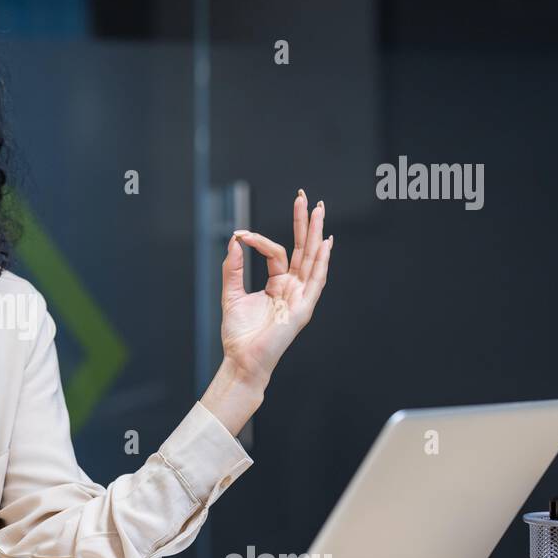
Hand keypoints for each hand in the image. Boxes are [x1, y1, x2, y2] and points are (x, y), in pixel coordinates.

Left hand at [220, 189, 333, 387]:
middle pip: (303, 249)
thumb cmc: (239, 334)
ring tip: (318, 210)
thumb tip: (234, 241)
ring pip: (311, 259)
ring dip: (316, 234)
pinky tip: (326, 244)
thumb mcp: (232, 294)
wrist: (241, 359)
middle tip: (306, 198)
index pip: (277, 253)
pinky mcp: (303, 309)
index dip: (260, 240)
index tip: (241, 234)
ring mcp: (300, 297)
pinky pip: (315, 282)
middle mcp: (293, 288)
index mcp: (278, 284)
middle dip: (304, 223)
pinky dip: (321, 263)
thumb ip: (233, 268)